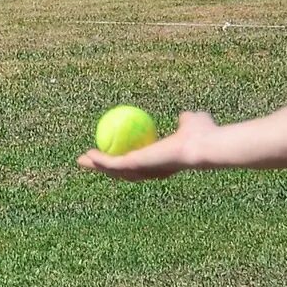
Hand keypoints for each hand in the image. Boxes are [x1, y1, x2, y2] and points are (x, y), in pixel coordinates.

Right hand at [77, 108, 217, 179]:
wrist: (203, 144)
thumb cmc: (203, 134)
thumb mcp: (191, 122)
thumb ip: (185, 120)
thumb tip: (184, 115)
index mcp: (163, 162)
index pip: (141, 163)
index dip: (127, 160)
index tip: (116, 152)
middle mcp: (152, 170)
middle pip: (123, 171)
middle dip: (106, 168)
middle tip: (92, 160)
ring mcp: (144, 170)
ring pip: (115, 171)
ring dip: (97, 166)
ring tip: (82, 161)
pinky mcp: (136, 165)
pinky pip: (113, 163)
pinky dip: (100, 160)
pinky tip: (89, 154)